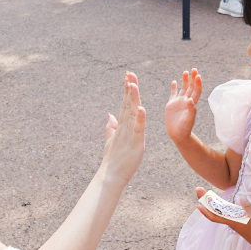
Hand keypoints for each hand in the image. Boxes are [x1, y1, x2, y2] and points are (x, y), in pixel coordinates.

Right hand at [100, 72, 145, 186]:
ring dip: (133, 98)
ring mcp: (129, 134)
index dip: (127, 90)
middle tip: (130, 73)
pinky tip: (141, 108)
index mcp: (121, 126)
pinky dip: (139, 118)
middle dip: (130, 88)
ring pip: (131, 113)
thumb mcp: (111, 141)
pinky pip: (138, 129)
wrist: (110, 177)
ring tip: (133, 84)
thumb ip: (110, 127)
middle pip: (127, 104)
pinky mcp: (135, 143)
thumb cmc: (112, 161)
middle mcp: (124, 128)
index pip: (124, 104)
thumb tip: (109, 115)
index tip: (128, 76)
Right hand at [165, 69, 201, 143]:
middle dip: (193, 78)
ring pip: (183, 88)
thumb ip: (191, 110)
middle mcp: (186, 101)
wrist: (177, 134)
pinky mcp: (171, 104)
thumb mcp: (189, 120)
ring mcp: (179, 102)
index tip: (198, 76)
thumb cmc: (185, 128)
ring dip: (185, 80)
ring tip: (186, 72)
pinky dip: (174, 87)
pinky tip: (174, 81)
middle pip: (191, 87)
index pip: (196, 91)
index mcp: (192, 104)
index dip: (198, 83)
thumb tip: (190, 100)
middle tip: (194, 69)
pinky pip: (173, 94)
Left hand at [194, 187, 250, 245]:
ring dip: (209, 201)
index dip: (206, 211)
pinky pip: (220, 209)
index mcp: (231, 221)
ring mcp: (228, 218)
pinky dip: (215, 203)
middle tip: (198, 189)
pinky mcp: (231, 217)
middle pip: (212, 210)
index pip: (215, 217)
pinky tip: (213, 197)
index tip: (198, 205)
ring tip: (203, 191)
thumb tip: (241, 197)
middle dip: (204, 200)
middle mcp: (227, 219)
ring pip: (215, 209)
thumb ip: (248, 207)